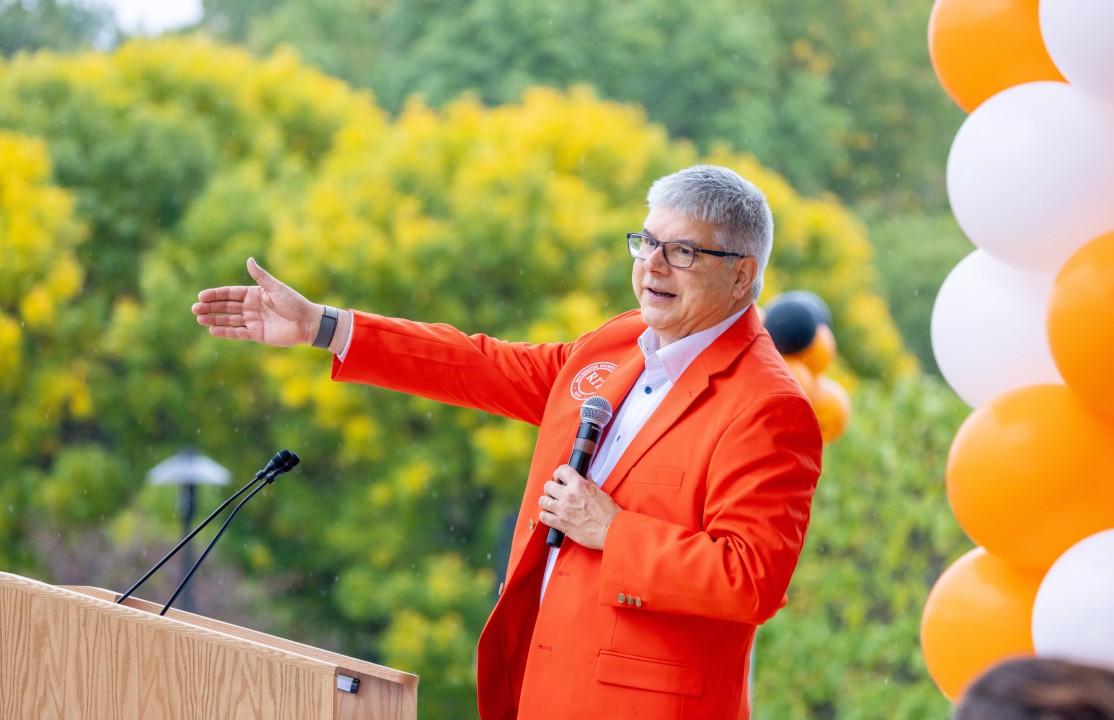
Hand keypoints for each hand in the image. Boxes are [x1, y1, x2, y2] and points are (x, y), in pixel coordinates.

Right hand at [192, 258, 319, 346]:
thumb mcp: (276, 288)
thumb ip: (261, 277)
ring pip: (230, 319)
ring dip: (215, 319)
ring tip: (199, 319)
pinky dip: (226, 332)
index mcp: (255, 294)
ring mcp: (253, 320)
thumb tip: (248, 260)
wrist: (307, 323)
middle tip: (194, 309)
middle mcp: (252, 307)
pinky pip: (238, 333)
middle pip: (227, 307)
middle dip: (210, 307)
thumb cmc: (294, 303)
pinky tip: (213, 330)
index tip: (201, 296)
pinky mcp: (257, 334)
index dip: (215, 295)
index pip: (231, 293)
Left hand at [539, 465, 620, 549]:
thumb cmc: (609, 512)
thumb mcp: (600, 492)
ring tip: (552, 505)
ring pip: (543, 501)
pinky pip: (544, 517)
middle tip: (555, 493)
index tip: (559, 479)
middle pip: (548, 486)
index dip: (558, 473)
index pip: (562, 470)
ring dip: (546, 502)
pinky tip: (551, 517)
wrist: (611, 530)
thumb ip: (589, 484)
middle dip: (551, 489)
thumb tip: (586, 478)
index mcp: (579, 484)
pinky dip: (545, 516)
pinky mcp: (561, 524)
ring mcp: (563, 509)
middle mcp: (569, 495)